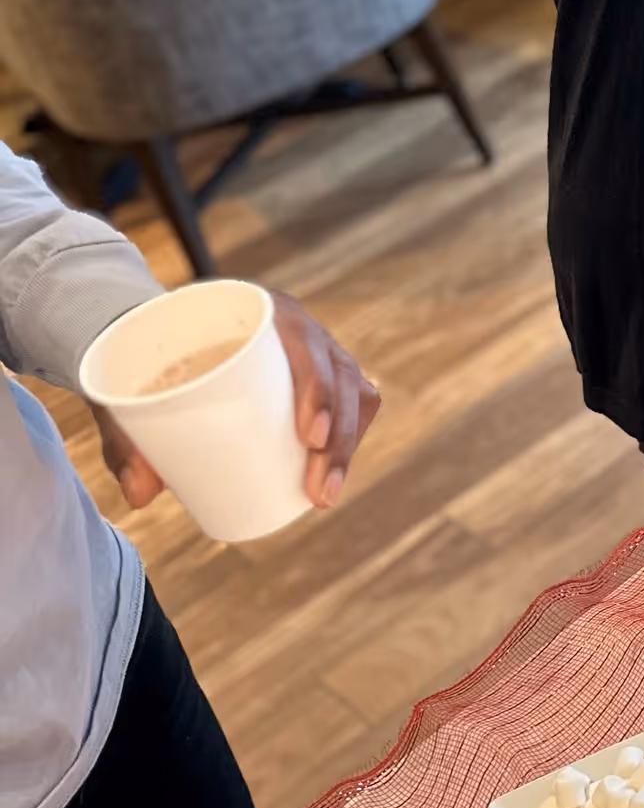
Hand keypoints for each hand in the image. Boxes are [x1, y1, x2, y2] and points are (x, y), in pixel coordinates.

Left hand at [97, 291, 380, 513]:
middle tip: (316, 490)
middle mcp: (297, 329)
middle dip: (337, 437)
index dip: (317, 387)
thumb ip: (125, 440)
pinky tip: (336, 476)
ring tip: (323, 494)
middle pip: (339, 376)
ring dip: (346, 445)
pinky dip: (349, 439)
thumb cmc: (143, 364)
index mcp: (260, 311)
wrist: (158, 340)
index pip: (304, 343)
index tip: (307, 437)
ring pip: (354, 393)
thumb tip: (140, 495)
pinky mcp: (321, 379)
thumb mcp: (126, 393)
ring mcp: (316, 353)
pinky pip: (354, 405)